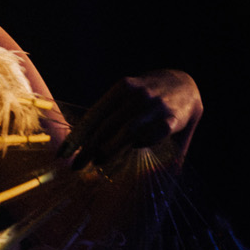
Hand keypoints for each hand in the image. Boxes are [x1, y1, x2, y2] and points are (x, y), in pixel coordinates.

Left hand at [63, 70, 201, 169]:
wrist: (187, 84)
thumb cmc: (150, 96)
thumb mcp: (128, 96)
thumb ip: (110, 115)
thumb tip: (81, 141)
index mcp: (122, 88)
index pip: (94, 114)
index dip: (77, 135)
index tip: (62, 153)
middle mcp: (137, 94)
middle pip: (107, 124)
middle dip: (89, 147)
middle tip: (75, 165)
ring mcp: (155, 106)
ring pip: (127, 130)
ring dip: (110, 148)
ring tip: (98, 162)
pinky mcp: (172, 118)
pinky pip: (153, 135)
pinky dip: (142, 144)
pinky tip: (135, 149)